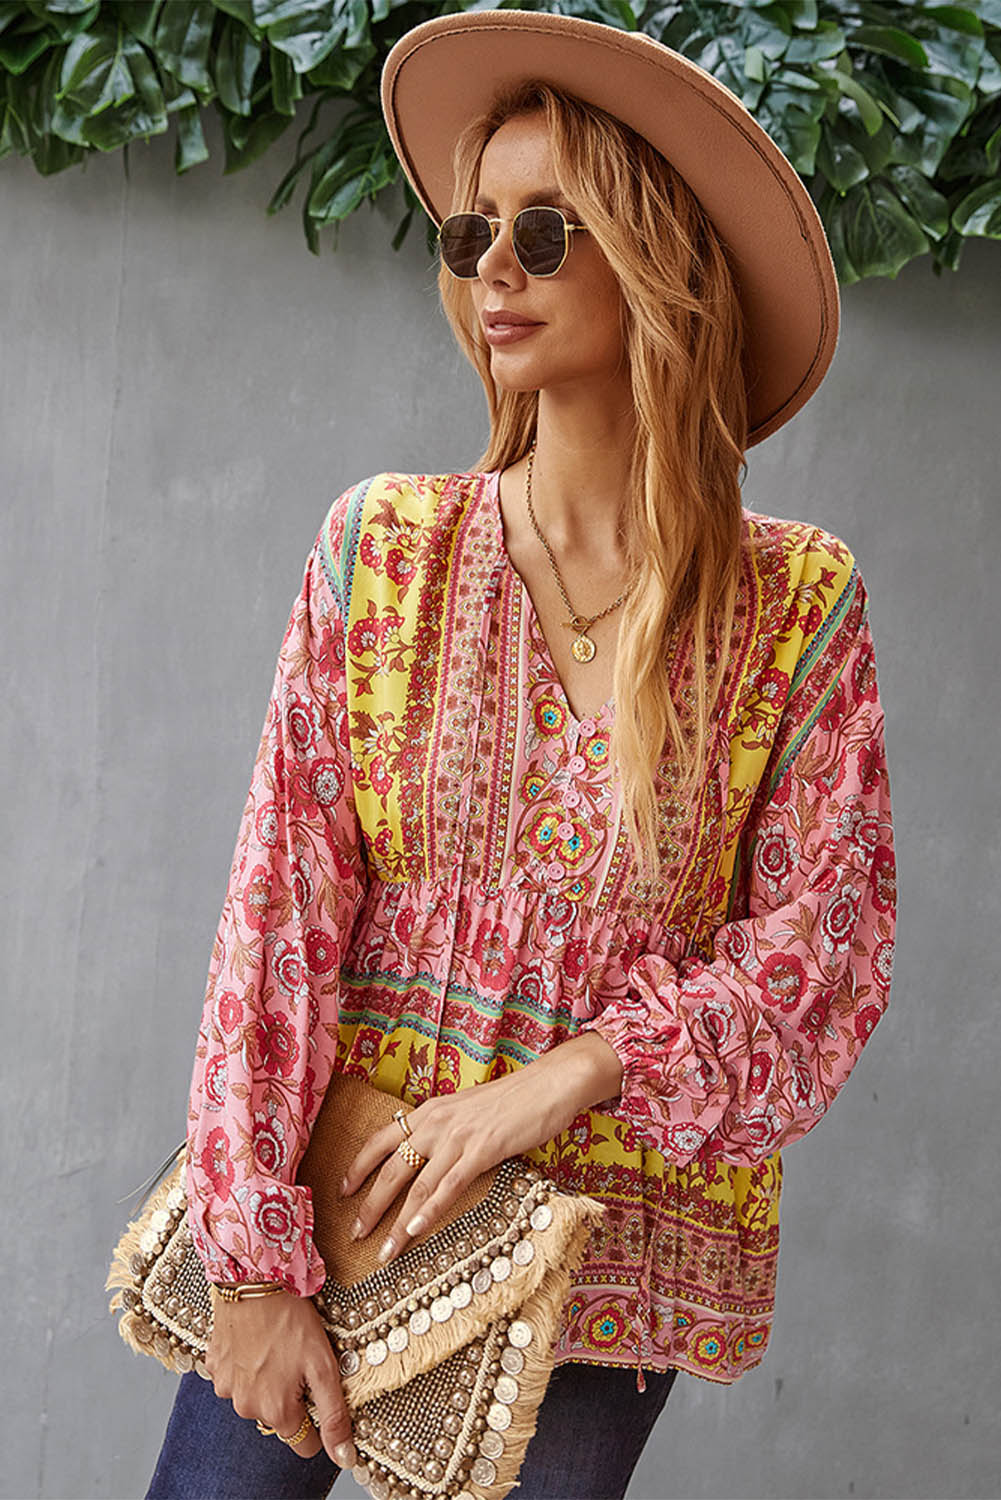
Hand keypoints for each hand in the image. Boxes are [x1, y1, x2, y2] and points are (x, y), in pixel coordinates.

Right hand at [204, 1289, 357, 1467]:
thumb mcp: (323, 1366)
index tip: (316, 1385)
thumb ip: (333, 1415)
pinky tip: (256, 1340)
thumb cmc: (291, 1319)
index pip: (304, 1442)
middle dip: (290, 1396)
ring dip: (267, 1380)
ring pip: (255, 1397)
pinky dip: (246, 1365)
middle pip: (279, 1418)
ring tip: (276, 1346)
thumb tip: (344, 1458)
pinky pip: (235, 1377)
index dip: (316, 1416)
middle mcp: (245, 1407)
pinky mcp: (214, 1366)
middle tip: (298, 1359)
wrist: (253, 1279)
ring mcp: (225, 1388)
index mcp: (275, 1412)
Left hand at [338, 1037, 613, 1263]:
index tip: (342, 1191)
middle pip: (392, 1168)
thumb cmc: (513, 1100)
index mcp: (431, 1111)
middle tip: (355, 1234)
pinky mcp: (483, 1150)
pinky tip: (415, 1230)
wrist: (548, 1085)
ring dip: (397, 1222)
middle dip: (370, 1205)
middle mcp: (437, 1123)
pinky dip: (429, 1210)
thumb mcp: (467, 1109)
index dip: (359, 1166)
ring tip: (384, 1251)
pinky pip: (449, 1185)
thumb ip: (445, 1129)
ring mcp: (459, 1137)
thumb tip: (429, 1154)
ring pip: (417, 1185)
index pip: (381, 1139)